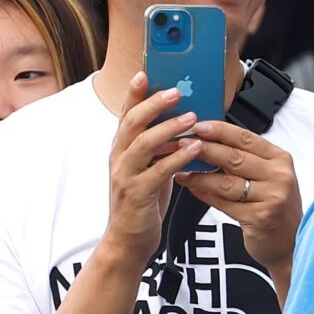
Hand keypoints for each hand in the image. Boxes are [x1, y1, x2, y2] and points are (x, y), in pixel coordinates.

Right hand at [105, 73, 202, 266]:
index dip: (133, 93)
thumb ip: (159, 145)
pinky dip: (177, 157)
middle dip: (153, 104)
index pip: (125, 114)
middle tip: (176, 91)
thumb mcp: (149, 167)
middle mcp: (119, 158)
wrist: (127, 241)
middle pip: (132, 122)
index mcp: (121, 148)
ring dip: (169, 128)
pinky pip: (158, 171)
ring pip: (143, 144)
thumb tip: (182, 121)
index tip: (145, 72)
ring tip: (192, 118)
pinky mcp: (137, 194)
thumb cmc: (143, 201)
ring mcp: (125, 176)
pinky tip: (195, 149)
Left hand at [178, 122, 301, 274]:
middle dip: (204, 149)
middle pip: (234, 158)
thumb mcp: (269, 176)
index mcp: (280, 159)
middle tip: (182, 145)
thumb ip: (247, 158)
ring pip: (226, 182)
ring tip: (181, 171)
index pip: (246, 138)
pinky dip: (206, 195)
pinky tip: (193, 189)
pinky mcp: (259, 218)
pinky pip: (224, 203)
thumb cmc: (275, 205)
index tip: (198, 126)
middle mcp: (279, 176)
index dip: (220, 131)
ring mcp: (271, 198)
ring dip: (200, 175)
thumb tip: (210, 139)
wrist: (292, 241)